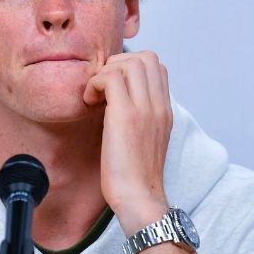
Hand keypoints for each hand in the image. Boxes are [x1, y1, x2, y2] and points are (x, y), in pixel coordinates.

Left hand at [83, 51, 171, 232]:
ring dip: (106, 72)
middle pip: (146, 57)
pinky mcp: (126, 116)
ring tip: (95, 95)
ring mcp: (145, 109)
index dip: (130, 67)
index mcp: (164, 110)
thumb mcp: (143, 140)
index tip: (112, 87)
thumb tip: (115, 102)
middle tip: (101, 87)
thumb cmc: (134, 175)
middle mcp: (159, 105)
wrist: (138, 197)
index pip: (156, 66)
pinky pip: (111, 78)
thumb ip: (138, 117)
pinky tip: (89, 103)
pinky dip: (95, 83)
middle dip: (117, 63)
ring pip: (130, 61)